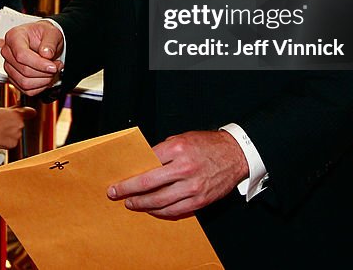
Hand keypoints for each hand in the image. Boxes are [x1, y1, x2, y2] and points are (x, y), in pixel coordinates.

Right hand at [0, 106, 36, 148]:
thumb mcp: (1, 110)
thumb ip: (12, 110)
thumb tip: (18, 108)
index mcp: (17, 114)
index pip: (30, 112)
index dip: (29, 113)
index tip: (30, 113)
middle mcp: (20, 125)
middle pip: (20, 124)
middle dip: (13, 125)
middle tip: (2, 124)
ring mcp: (17, 135)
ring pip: (16, 134)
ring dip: (10, 133)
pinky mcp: (13, 144)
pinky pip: (12, 142)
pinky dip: (7, 141)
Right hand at [1, 21, 63, 94]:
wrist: (43, 40)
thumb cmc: (44, 34)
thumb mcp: (52, 32)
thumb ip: (50, 42)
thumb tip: (46, 54)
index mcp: (14, 37)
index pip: (21, 55)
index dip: (39, 64)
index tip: (53, 66)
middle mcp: (8, 52)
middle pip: (24, 71)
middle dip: (45, 72)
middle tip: (57, 65)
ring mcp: (9, 66)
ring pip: (25, 83)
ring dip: (44, 80)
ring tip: (52, 71)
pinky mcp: (13, 78)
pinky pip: (27, 90)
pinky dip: (40, 87)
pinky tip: (46, 77)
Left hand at [107, 130, 248, 218]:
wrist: (236, 154)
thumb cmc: (208, 145)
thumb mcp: (182, 139)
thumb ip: (163, 152)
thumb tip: (144, 165)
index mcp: (177, 149)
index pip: (146, 163)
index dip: (130, 174)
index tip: (118, 180)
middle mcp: (184, 168)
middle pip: (148, 184)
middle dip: (128, 191)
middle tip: (116, 194)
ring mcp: (192, 186)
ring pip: (160, 201)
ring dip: (142, 204)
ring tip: (132, 204)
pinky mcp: (200, 199)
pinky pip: (175, 210)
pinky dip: (160, 212)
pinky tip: (152, 210)